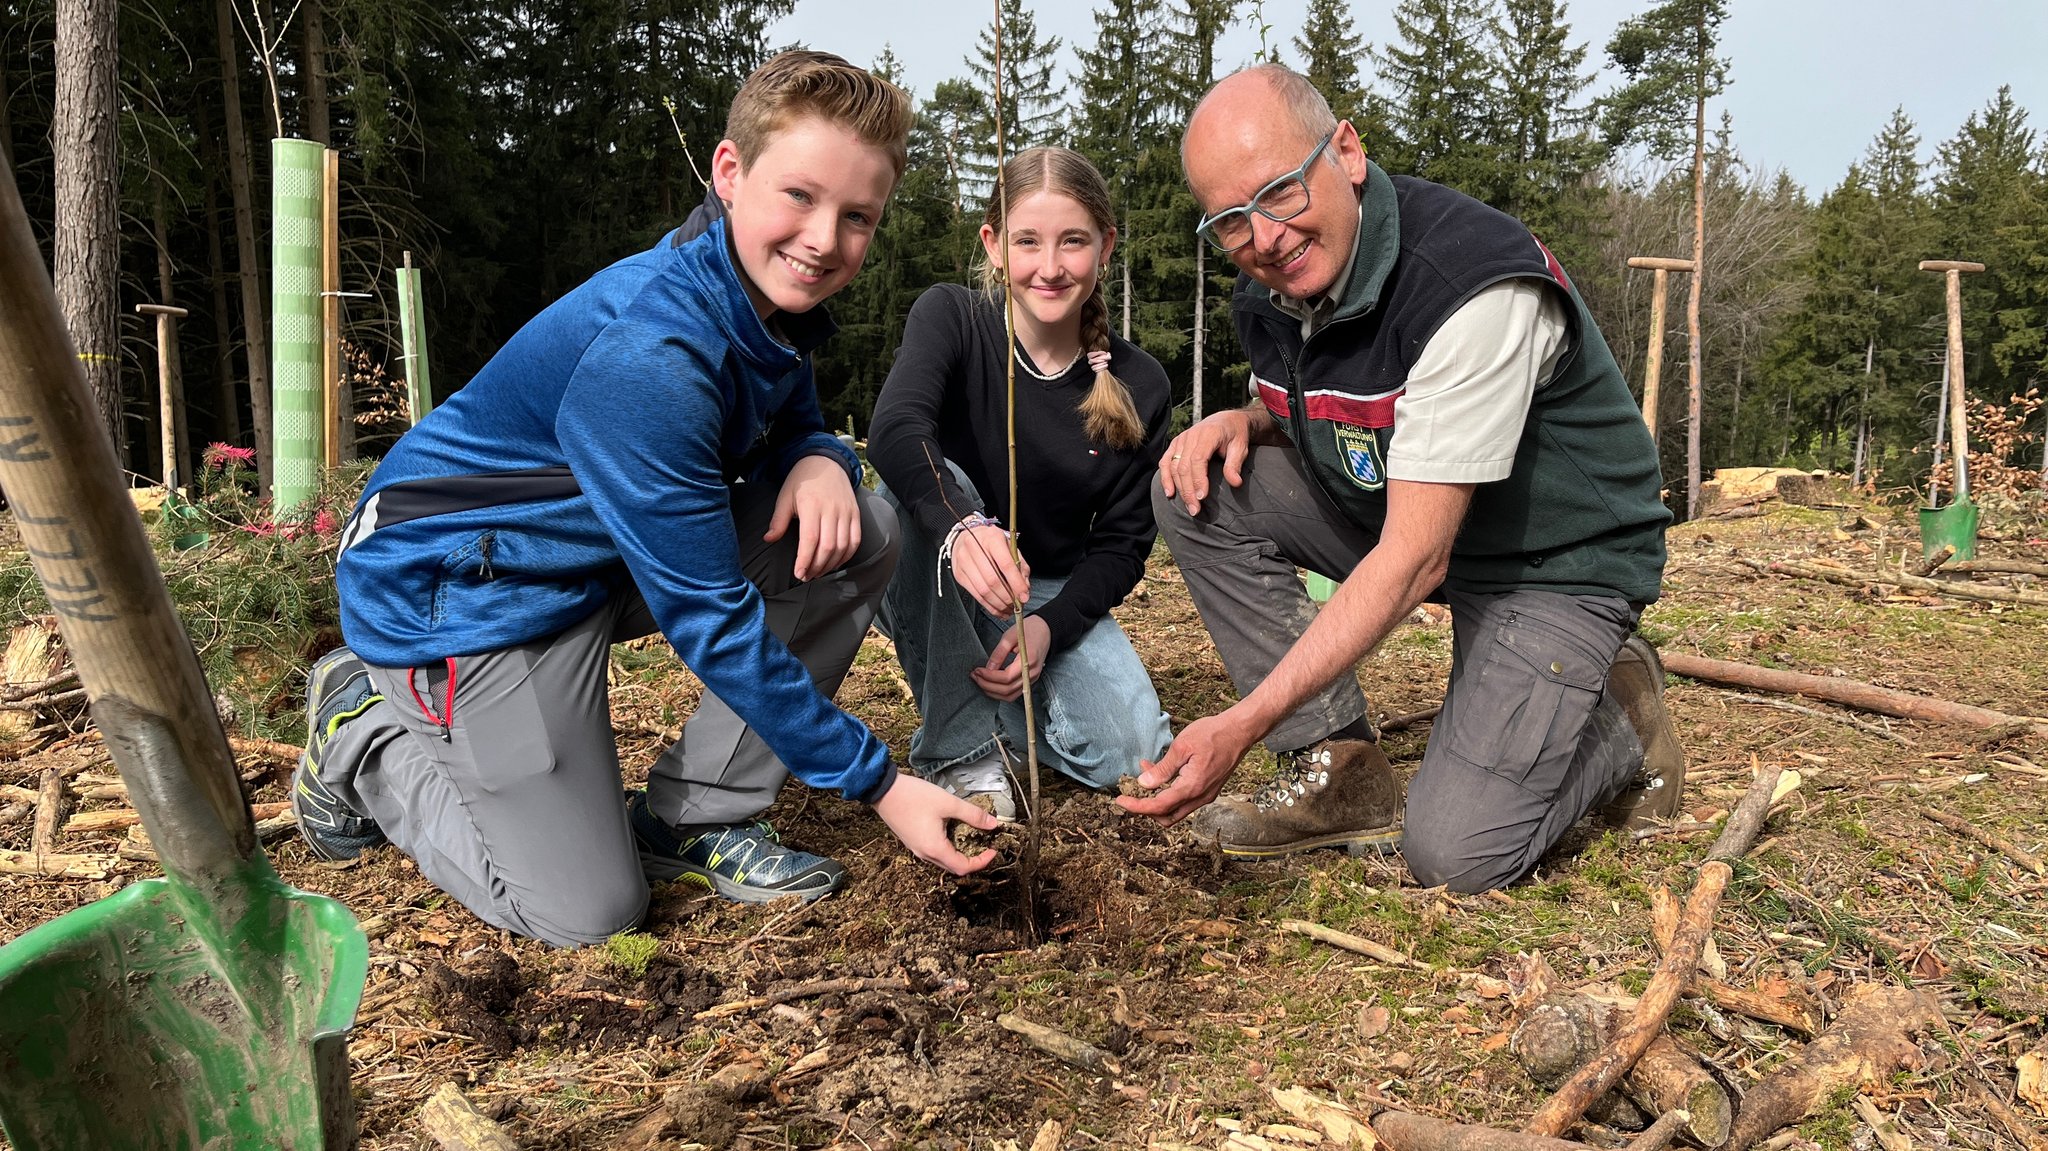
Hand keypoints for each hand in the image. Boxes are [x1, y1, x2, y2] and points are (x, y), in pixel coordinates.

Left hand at [767, 454, 860, 580]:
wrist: (825, 462)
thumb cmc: (802, 481)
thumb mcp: (785, 497)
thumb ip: (778, 520)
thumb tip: (768, 540)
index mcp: (811, 505)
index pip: (810, 539)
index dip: (805, 560)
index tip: (799, 573)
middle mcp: (831, 510)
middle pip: (828, 547)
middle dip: (816, 566)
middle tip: (806, 576)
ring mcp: (846, 512)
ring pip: (843, 546)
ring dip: (831, 564)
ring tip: (818, 572)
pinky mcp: (855, 514)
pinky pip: (855, 540)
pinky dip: (846, 555)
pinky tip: (835, 562)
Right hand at [873, 773, 1001, 875]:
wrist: (883, 790)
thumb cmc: (914, 797)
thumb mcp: (947, 803)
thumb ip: (972, 815)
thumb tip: (993, 824)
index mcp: (935, 849)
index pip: (963, 868)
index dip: (981, 862)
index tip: (993, 850)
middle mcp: (925, 854)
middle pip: (953, 867)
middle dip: (972, 859)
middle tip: (985, 845)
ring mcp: (916, 849)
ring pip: (943, 860)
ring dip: (959, 854)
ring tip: (971, 837)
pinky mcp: (912, 841)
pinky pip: (933, 851)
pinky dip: (948, 847)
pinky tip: (952, 830)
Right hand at [950, 522, 1029, 616]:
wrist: (966, 537)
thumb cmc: (991, 543)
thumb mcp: (1010, 548)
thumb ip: (1020, 567)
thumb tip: (1024, 589)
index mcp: (992, 538)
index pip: (1006, 564)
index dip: (1016, 583)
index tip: (1024, 596)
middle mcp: (975, 547)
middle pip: (993, 580)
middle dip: (1008, 597)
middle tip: (1017, 605)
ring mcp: (964, 561)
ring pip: (983, 590)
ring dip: (998, 604)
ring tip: (1009, 609)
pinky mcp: (959, 574)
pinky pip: (975, 594)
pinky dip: (988, 605)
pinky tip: (997, 608)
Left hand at [971, 614, 1050, 701]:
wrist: (1046, 630)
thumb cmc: (1029, 629)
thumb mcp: (1010, 636)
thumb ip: (999, 653)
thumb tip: (988, 669)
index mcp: (1029, 661)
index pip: (1006, 677)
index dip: (989, 677)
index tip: (977, 671)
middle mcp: (1032, 673)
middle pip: (1007, 690)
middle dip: (987, 686)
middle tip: (974, 676)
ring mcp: (1032, 679)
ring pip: (1010, 696)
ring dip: (992, 692)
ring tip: (980, 681)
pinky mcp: (1029, 680)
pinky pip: (1014, 693)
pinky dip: (1000, 692)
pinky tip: (990, 684)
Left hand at [1115, 711, 1256, 826]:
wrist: (1240, 731)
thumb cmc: (1213, 734)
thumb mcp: (1182, 746)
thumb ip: (1163, 769)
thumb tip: (1144, 784)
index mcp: (1192, 787)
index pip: (1158, 807)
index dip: (1136, 806)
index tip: (1120, 801)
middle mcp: (1200, 797)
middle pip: (1166, 817)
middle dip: (1146, 808)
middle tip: (1132, 792)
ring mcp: (1206, 796)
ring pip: (1176, 810)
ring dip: (1158, 798)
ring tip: (1146, 772)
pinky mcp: (1209, 790)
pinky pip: (1185, 800)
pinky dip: (1170, 792)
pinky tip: (1163, 771)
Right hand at [1158, 410, 1253, 515]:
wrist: (1226, 420)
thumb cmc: (1235, 435)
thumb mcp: (1240, 447)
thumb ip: (1235, 464)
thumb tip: (1235, 483)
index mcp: (1208, 434)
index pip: (1198, 459)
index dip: (1198, 479)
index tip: (1202, 497)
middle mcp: (1191, 435)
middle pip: (1183, 466)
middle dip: (1188, 490)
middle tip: (1195, 510)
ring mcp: (1181, 439)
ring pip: (1173, 466)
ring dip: (1178, 488)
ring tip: (1188, 506)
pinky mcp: (1175, 444)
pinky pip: (1165, 462)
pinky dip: (1165, 478)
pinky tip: (1169, 493)